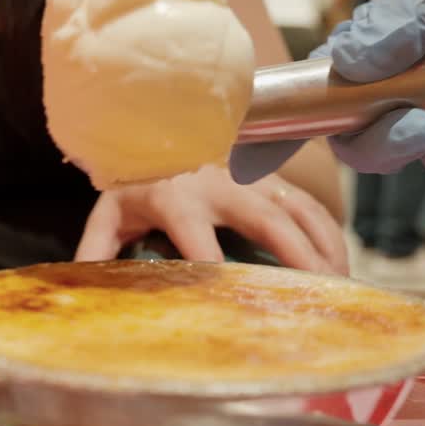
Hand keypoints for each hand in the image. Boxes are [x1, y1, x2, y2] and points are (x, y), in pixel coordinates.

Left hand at [76, 167, 348, 274]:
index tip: (229, 295)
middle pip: (263, 217)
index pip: (193, 230)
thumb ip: (97, 250)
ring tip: (339, 284)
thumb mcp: (111, 214)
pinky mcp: (271, 179)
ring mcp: (252, 177)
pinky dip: (328, 233)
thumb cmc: (135, 183)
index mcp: (174, 194)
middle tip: (316, 290)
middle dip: (293, 253)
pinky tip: (340, 265)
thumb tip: (84, 289)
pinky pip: (309, 204)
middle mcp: (218, 182)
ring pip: (296, 208)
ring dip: (321, 245)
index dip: (209, 259)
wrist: (156, 130)